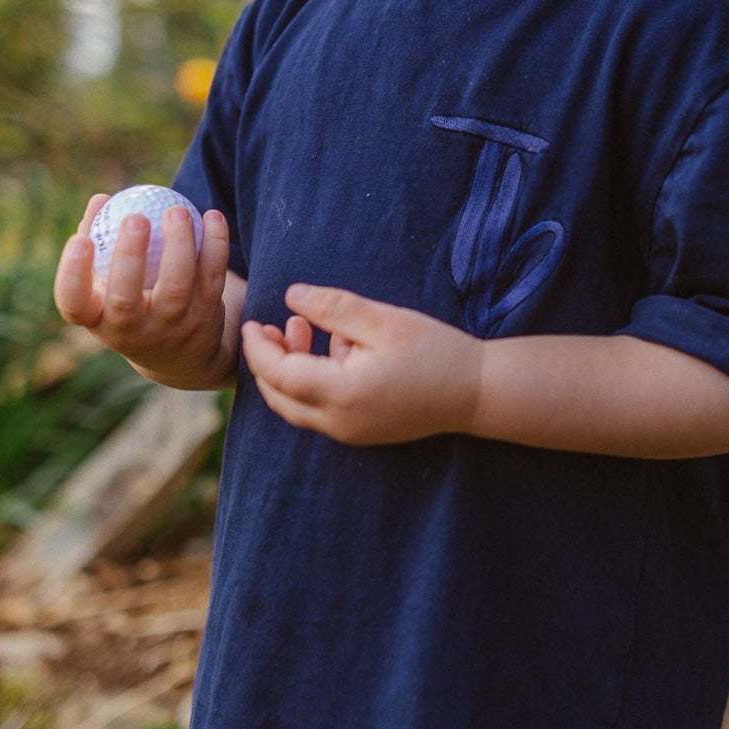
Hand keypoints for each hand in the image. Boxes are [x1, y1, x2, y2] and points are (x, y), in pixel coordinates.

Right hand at [54, 193, 237, 389]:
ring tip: (177, 210)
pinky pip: (211, 277)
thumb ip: (100, 243)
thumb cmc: (130, 305)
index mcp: (98, 320)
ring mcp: (171, 327)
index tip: (80, 239)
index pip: (74, 304)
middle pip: (126, 300)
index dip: (72, 274)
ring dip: (179, 245)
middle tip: (135, 218)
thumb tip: (101, 199)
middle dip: (129, 257)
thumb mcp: (107, 287)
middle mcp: (132, 331)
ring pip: (176, 287)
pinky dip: (214, 245)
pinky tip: (212, 216)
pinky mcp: (205, 317)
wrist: (179, 355)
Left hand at [241, 284, 482, 444]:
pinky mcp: (361, 432)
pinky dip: (312, 382)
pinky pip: (320, 410)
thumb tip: (290, 295)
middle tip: (269, 326)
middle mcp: (340, 422)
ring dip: (289, 371)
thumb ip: (334, 308)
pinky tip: (336, 348)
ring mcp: (350, 433)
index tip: (251, 321)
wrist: (478, 392)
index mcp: (342, 394)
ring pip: (297, 408)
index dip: (258, 348)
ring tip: (301, 328)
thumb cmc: (435, 351)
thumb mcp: (384, 320)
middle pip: (279, 398)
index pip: (278, 375)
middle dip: (267, 362)